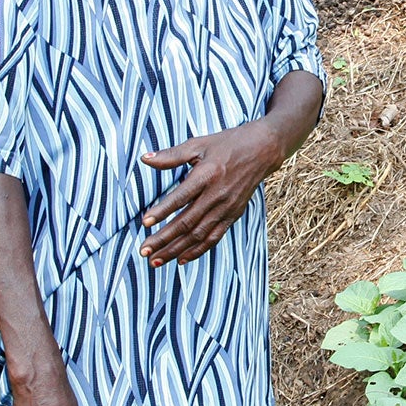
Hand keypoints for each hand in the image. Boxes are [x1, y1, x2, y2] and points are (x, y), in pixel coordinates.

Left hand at [139, 121, 285, 267]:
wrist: (262, 151)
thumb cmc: (227, 144)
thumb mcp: (198, 145)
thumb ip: (171, 155)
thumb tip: (144, 158)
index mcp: (206, 175)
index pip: (180, 198)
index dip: (162, 211)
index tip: (144, 223)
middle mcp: (216, 195)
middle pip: (186, 223)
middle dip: (163, 239)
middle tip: (143, 250)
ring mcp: (226, 208)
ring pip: (198, 235)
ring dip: (176, 250)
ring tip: (156, 260)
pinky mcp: (233, 215)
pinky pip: (213, 238)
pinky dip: (197, 251)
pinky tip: (181, 259)